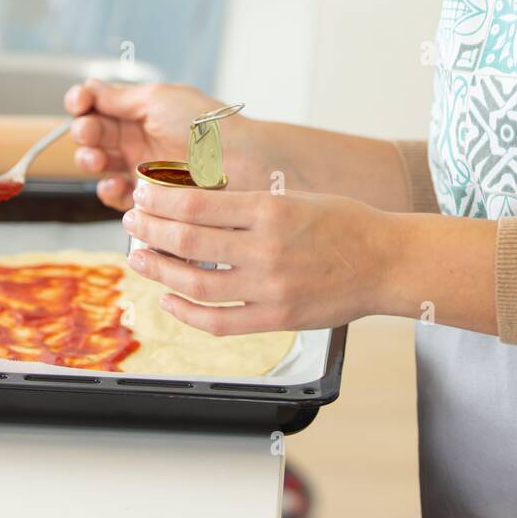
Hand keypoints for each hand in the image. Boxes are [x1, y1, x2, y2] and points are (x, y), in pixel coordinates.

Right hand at [64, 79, 254, 211]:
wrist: (239, 161)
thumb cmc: (204, 124)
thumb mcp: (159, 100)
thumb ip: (119, 97)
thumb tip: (87, 87)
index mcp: (141, 110)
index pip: (98, 104)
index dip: (82, 103)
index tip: (78, 103)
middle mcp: (138, 137)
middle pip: (93, 134)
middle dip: (83, 132)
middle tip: (89, 133)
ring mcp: (142, 167)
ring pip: (99, 165)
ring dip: (88, 160)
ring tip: (95, 159)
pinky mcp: (149, 197)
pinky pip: (118, 197)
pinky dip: (108, 190)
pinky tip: (114, 183)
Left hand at [122, 179, 398, 332]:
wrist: (385, 261)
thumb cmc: (343, 222)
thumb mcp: (293, 196)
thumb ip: (245, 203)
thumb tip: (190, 201)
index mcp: (269, 210)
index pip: (195, 204)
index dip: (159, 200)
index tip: (141, 194)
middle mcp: (265, 249)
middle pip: (187, 241)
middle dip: (149, 229)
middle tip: (131, 222)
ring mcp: (269, 289)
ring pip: (195, 284)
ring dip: (158, 269)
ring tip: (139, 257)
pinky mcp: (276, 319)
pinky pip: (219, 322)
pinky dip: (186, 313)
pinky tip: (168, 299)